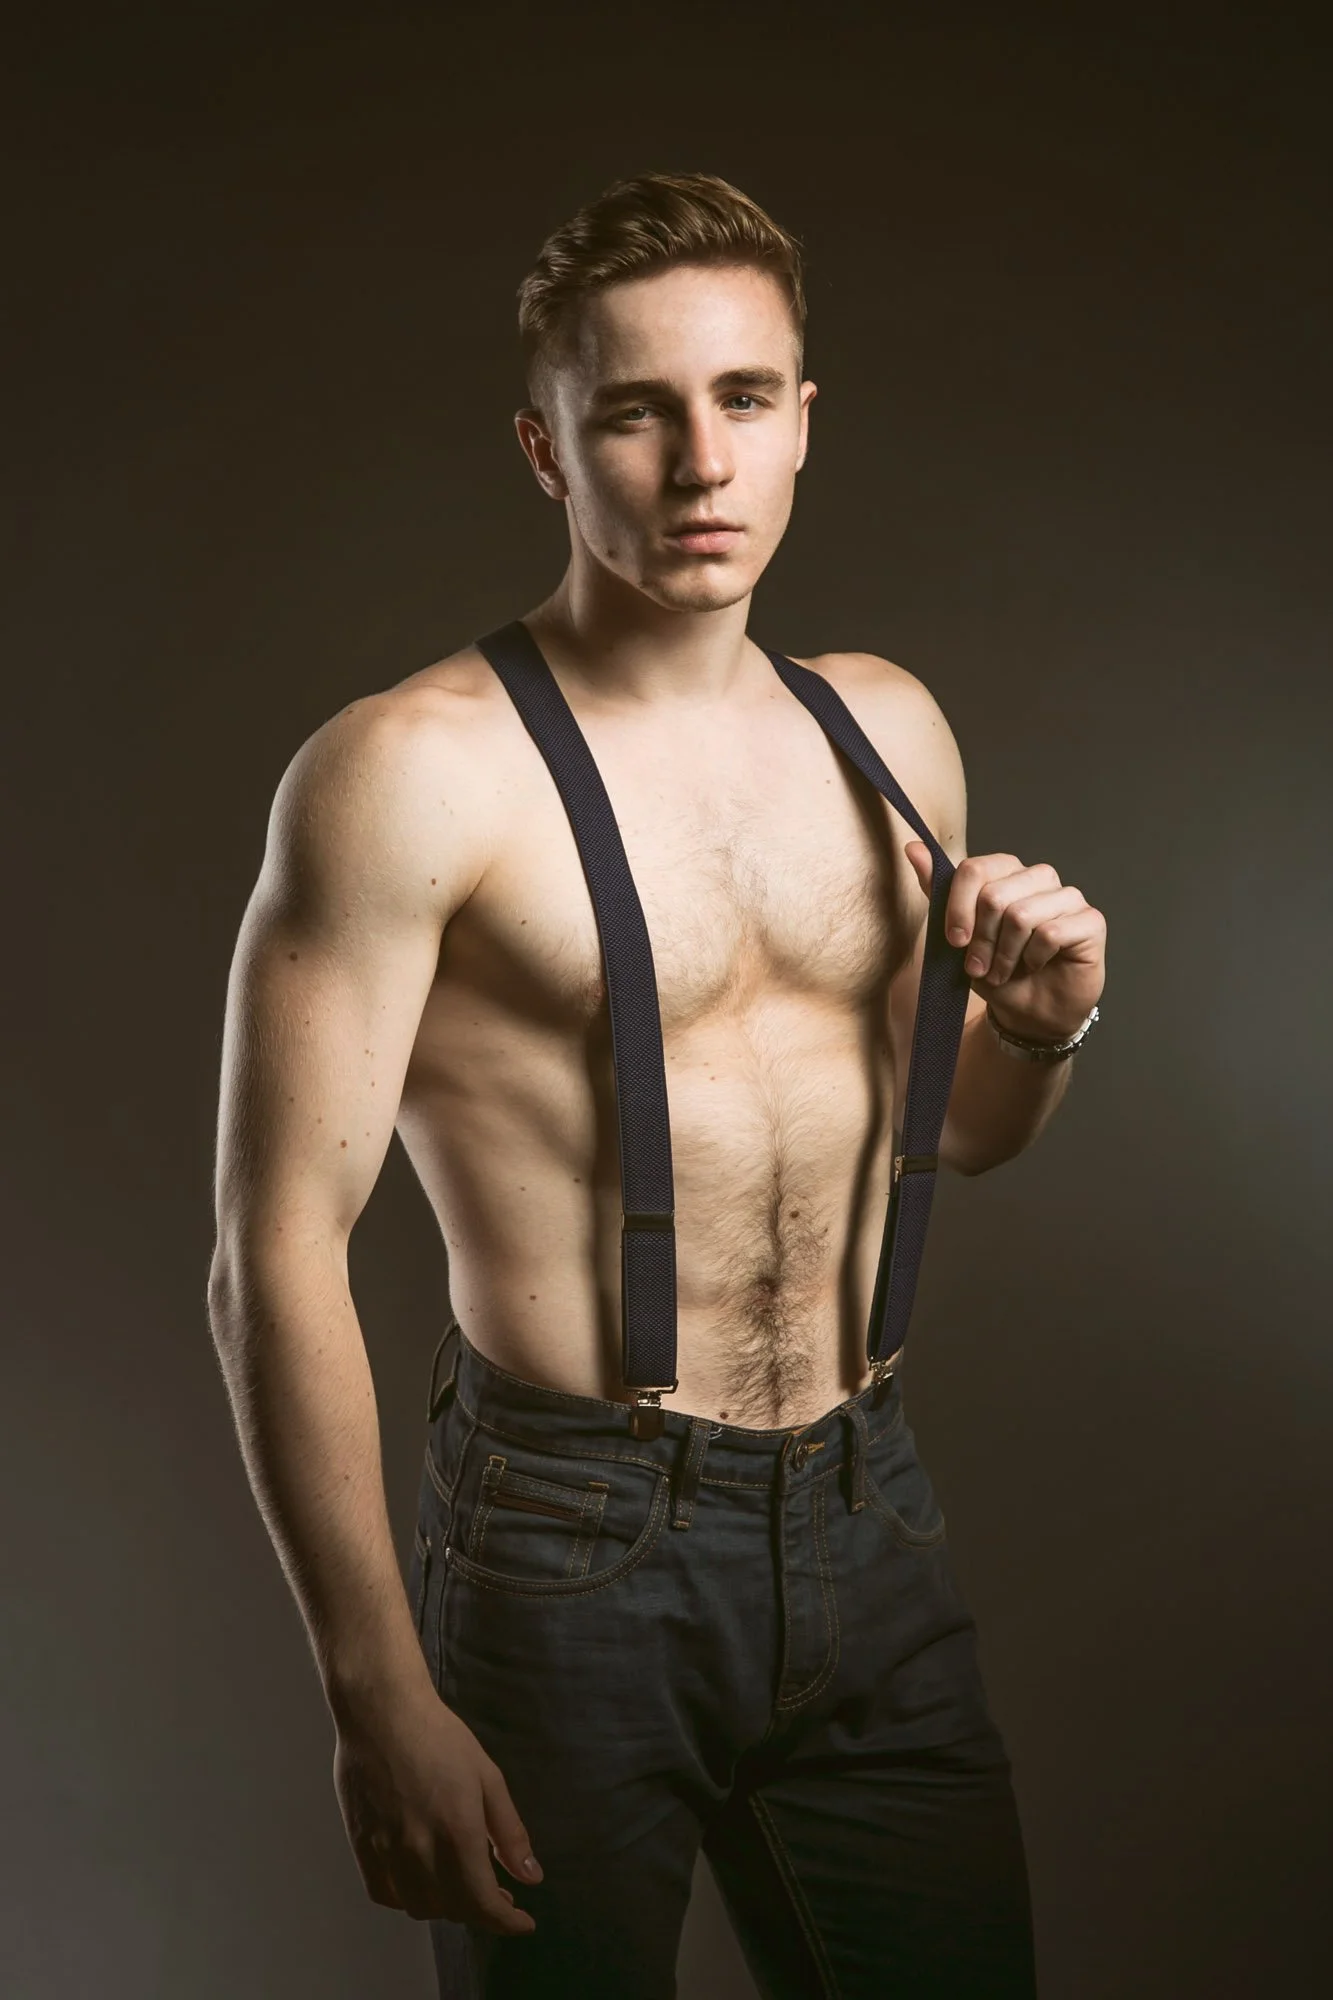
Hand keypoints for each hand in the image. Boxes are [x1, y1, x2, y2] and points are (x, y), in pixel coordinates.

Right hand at [333, 1676, 542, 1934]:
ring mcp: (387, 1851)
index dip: (506, 1922)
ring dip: (446, 1906)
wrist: (382, 1713)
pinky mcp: (362, 1846)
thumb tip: (530, 1877)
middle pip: (453, 1909)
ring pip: (419, 1907)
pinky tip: (421, 1880)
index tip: (522, 1923)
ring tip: (461, 1885)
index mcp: (458, 1832)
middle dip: (481, 1911)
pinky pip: (385, 1893)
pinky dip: (407, 1898)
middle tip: (497, 1895)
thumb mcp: (488, 1777)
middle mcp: (420, 1851)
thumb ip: (509, 1833)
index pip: (482, 1904)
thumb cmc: (441, 1737)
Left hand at [905, 843, 1105, 1041]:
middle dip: (982, 941)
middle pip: (994, 896)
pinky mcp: (1091, 921)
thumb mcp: (958, 936)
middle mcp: (1039, 877)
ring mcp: (1068, 896)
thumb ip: (938, 891)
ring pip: (1021, 915)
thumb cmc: (996, 972)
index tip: (955, 942)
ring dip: (1006, 955)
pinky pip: (1051, 934)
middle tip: (982, 967)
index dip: (958, 909)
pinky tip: (1037, 965)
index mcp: (1006, 873)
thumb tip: (913, 848)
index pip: (975, 869)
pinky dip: (1034, 959)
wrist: (1030, 1013)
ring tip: (1005, 971)